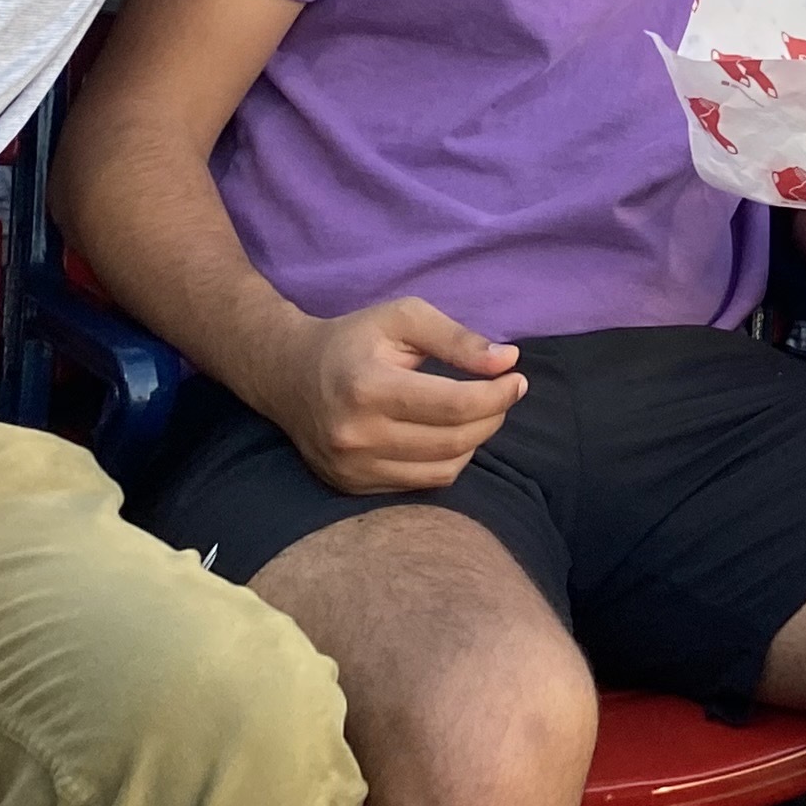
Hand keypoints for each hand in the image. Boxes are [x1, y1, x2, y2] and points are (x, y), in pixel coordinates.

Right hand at [262, 294, 526, 493]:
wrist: (288, 375)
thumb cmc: (354, 340)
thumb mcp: (404, 318)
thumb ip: (457, 339)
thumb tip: (508, 362)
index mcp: (368, 388)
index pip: (454, 406)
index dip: (497, 395)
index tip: (518, 378)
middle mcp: (356, 436)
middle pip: (454, 441)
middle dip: (493, 416)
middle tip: (504, 393)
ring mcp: (352, 469)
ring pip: (443, 470)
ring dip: (474, 441)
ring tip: (475, 411)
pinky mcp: (352, 487)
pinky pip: (421, 484)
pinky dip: (446, 460)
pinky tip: (446, 433)